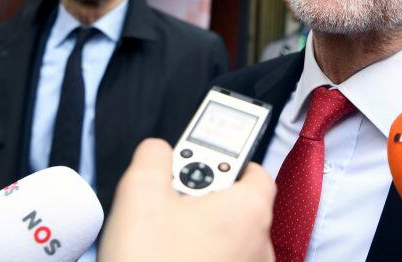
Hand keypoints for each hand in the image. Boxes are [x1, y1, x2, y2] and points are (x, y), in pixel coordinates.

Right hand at [99, 138, 275, 261]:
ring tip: (164, 237)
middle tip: (169, 203)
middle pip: (237, 203)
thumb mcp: (140, 195)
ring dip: (202, 230)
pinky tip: (172, 258)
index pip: (254, 169)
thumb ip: (154, 157)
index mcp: (250, 209)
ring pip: (229, 237)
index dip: (222, 161)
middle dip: (204, 197)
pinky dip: (204, 256)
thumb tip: (160, 150)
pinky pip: (225, 261)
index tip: (193, 163)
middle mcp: (261, 243)